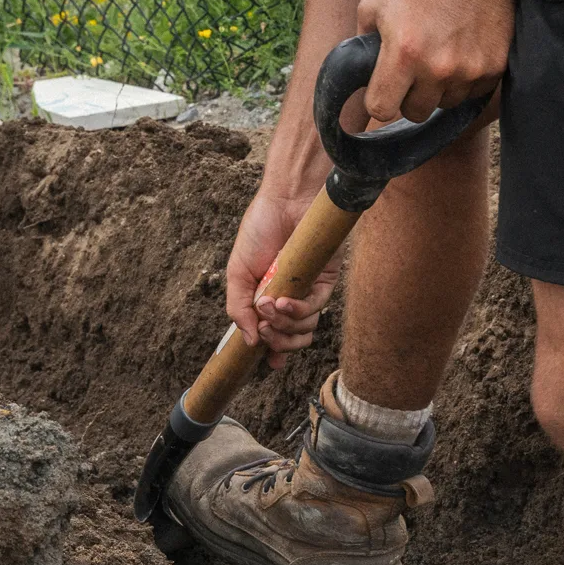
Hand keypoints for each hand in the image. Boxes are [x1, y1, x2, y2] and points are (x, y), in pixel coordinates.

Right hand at [226, 186, 343, 369]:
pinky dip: (297, 310)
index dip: (274, 352)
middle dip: (277, 341)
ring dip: (284, 324)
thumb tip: (248, 342)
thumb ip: (238, 308)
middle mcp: (291, 299)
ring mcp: (308, 291)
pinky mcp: (325, 281)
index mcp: (268, 299)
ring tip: (269, 306)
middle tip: (263, 327)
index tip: (266, 362)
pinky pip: (316, 308)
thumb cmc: (260, 231)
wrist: (285, 202)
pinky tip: (282, 300)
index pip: (275, 335)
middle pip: (291, 339)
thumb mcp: (237, 272)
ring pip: (304, 328)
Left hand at [357, 0, 512, 123]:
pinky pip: (474, 94)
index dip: (378, 101)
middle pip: (416, 113)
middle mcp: (438, 68)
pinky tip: (463, 51)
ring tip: (442, 53)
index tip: (384, 89)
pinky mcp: (495, 67)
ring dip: (440, 88)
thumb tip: (360, 77)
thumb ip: (362, 44)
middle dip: (410, 96)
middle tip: (414, 68)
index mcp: (402, 54)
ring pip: (447, 105)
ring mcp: (470, 70)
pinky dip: (466, 80)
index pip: (381, 110)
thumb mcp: (375, 3)